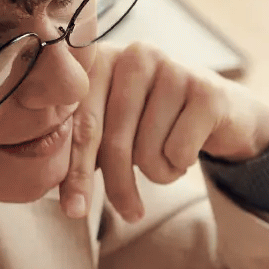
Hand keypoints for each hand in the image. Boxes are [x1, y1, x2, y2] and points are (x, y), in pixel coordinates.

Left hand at [59, 42, 268, 222]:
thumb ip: (81, 142)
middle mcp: (135, 54)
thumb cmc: (155, 123)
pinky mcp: (206, 89)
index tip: (73, 211)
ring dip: (159, 173)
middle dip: (120, 186)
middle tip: (130, 214)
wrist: (222, 112)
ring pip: (148, 151)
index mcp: (101, 59)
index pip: (81, 125)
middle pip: (114, 141)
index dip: (77, 172)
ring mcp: (173, 68)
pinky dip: (182, 164)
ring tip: (169, 159)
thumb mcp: (115, 127)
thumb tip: (46, 188)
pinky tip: (188, 150)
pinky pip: (179, 151)